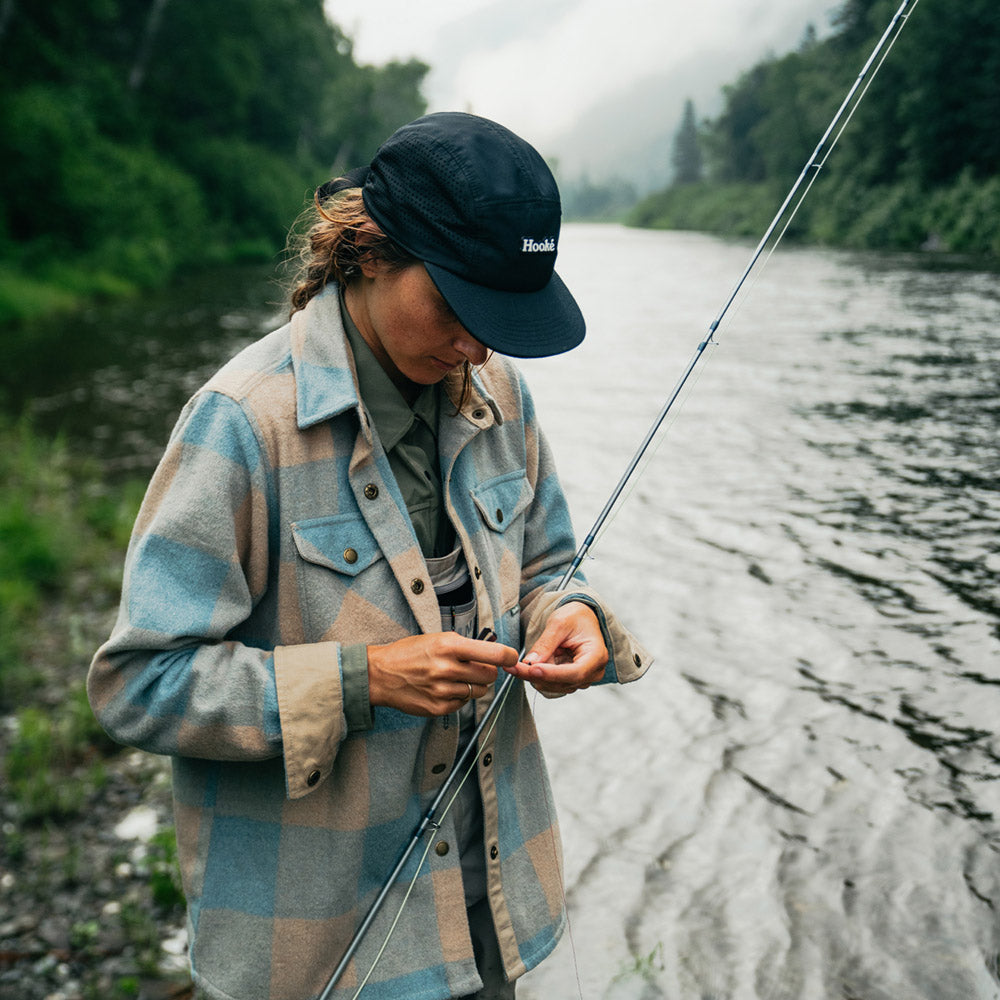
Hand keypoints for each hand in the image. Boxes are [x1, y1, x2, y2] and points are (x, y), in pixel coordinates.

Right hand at [368, 632, 517, 716]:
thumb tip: (495, 653)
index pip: (494, 654)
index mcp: (449, 646)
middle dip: (487, 670)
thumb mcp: (438, 638)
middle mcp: (448, 669)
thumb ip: (466, 646)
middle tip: (476, 667)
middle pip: (490, 675)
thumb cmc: (410, 653)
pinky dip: (459, 696)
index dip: (509, 657)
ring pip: (479, 691)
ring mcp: (443, 691)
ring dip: (474, 684)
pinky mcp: (438, 708)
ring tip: (456, 677)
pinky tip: (444, 688)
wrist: (380, 674)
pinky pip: (463, 703)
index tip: (512, 658)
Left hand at [505, 602, 607, 696]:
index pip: (575, 672)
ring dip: (534, 676)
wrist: (581, 618)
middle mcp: (593, 672)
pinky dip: (537, 676)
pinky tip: (526, 666)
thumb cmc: (575, 617)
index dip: (552, 674)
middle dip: (536, 675)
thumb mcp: (560, 623)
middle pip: (562, 682)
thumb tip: (530, 662)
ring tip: (517, 664)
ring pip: (554, 686)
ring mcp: (583, 679)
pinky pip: (551, 683)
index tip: (532, 669)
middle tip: (512, 666)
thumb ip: (546, 643)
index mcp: (597, 655)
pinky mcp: (571, 680)